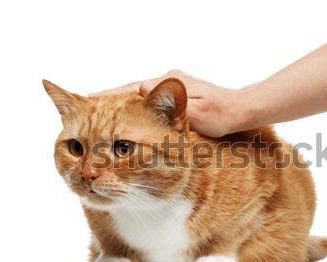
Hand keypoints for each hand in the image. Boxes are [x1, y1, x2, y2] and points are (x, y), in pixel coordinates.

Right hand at [90, 70, 243, 136]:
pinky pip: (148, 98)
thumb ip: (169, 101)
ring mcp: (171, 86)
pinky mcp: (176, 94)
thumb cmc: (220, 115)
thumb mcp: (195, 110)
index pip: (133, 87)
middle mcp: (167, 81)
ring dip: (120, 101)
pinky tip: (126, 113)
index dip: (110, 94)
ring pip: (139, 93)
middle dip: (109, 97)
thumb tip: (140, 87)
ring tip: (99, 110)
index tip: (89, 98)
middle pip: (131, 88)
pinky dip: (134, 105)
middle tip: (86, 105)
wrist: (239, 110)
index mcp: (169, 83)